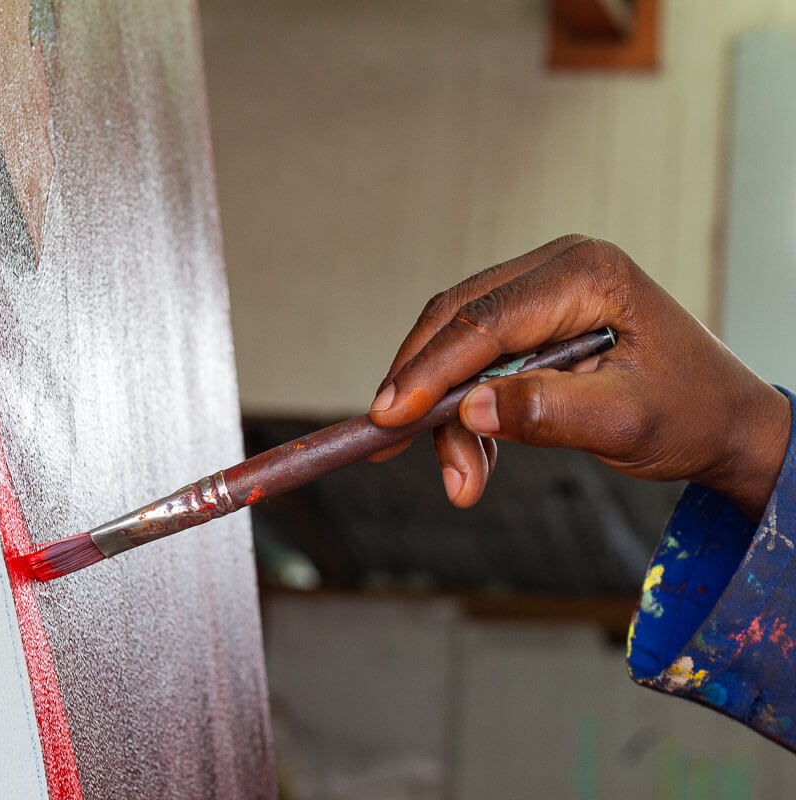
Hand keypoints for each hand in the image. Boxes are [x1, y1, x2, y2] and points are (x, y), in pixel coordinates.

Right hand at [368, 235, 790, 520]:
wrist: (727, 422)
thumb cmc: (692, 414)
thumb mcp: (624, 421)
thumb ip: (546, 411)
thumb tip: (468, 408)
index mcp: (586, 275)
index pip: (487, 320)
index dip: (430, 370)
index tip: (390, 416)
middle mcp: (557, 268)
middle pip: (457, 322)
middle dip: (423, 390)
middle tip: (391, 445)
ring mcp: (542, 291)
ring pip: (457, 344)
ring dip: (443, 412)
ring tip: (461, 478)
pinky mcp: (533, 322)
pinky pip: (475, 359)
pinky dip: (464, 411)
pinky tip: (473, 459)